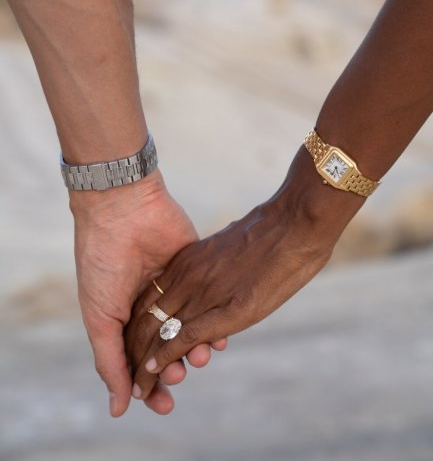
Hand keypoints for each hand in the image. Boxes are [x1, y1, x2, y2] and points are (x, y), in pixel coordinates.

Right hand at [71, 168, 226, 416]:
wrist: (123, 210)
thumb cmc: (103, 263)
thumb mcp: (100, 316)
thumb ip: (110, 361)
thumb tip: (119, 407)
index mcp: (123, 317)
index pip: (140, 361)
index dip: (151, 385)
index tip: (164, 404)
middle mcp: (150, 305)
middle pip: (168, 349)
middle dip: (176, 367)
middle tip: (180, 375)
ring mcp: (174, 286)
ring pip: (192, 328)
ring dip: (197, 348)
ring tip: (201, 355)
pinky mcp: (194, 267)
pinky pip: (210, 302)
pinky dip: (215, 321)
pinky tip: (219, 337)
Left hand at [125, 147, 364, 402]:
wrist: (294, 224)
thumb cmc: (271, 231)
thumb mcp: (230, 246)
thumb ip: (215, 265)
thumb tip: (217, 277)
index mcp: (187, 261)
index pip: (148, 299)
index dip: (137, 325)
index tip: (132, 346)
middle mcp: (186, 277)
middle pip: (144, 317)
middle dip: (133, 349)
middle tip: (128, 374)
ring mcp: (202, 292)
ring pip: (156, 331)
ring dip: (143, 361)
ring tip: (138, 386)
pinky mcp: (222, 309)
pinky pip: (180, 336)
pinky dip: (162, 357)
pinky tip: (151, 371)